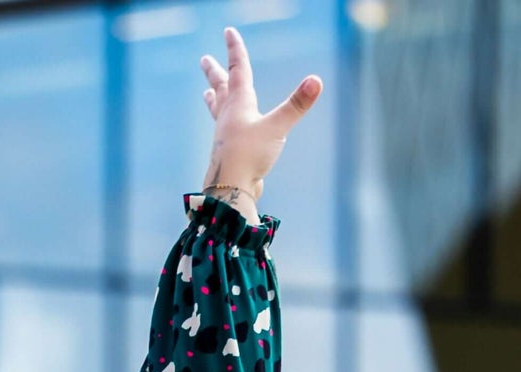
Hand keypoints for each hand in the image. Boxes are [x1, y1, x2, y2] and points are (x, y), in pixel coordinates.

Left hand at [199, 25, 322, 215]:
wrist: (231, 190)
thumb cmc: (250, 156)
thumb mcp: (277, 127)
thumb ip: (296, 104)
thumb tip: (316, 80)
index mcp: (239, 103)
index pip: (238, 69)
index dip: (235, 49)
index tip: (228, 32)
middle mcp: (228, 115)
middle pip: (220, 87)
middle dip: (214, 71)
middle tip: (204, 59)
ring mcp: (226, 134)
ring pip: (217, 110)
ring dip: (213, 98)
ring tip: (206, 92)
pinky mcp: (228, 152)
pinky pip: (223, 131)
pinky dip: (223, 123)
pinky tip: (225, 130)